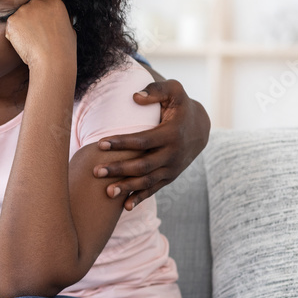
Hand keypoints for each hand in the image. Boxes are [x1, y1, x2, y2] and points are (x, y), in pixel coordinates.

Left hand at [5, 0, 75, 69]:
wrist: (52, 59)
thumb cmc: (63, 48)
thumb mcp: (69, 27)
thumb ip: (59, 19)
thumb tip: (55, 20)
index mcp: (54, 1)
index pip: (45, 3)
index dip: (43, 16)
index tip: (44, 26)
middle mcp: (38, 2)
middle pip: (30, 7)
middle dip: (31, 19)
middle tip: (36, 34)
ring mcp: (23, 10)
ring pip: (19, 17)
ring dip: (22, 27)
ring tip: (31, 41)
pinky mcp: (12, 20)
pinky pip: (11, 27)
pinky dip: (14, 35)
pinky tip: (24, 44)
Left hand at [95, 80, 210, 209]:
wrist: (200, 127)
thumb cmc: (180, 105)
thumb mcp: (174, 91)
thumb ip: (155, 91)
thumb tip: (135, 97)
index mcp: (171, 134)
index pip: (142, 140)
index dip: (121, 142)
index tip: (100, 143)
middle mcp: (173, 154)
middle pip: (142, 165)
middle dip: (119, 169)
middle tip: (96, 171)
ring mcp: (172, 168)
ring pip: (147, 181)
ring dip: (127, 188)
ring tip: (107, 192)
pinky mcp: (170, 177)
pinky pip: (154, 189)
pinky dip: (140, 198)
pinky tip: (124, 207)